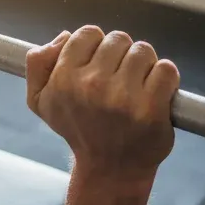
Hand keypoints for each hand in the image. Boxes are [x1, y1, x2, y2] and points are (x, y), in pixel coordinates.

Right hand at [26, 26, 179, 187]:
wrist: (110, 170)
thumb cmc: (79, 129)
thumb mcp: (41, 102)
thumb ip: (38, 64)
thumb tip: (63, 36)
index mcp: (64, 79)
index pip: (88, 33)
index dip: (97, 46)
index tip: (100, 66)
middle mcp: (91, 86)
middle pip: (118, 39)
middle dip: (122, 56)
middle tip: (120, 80)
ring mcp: (122, 97)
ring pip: (144, 51)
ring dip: (145, 66)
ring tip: (137, 88)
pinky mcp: (151, 108)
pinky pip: (166, 70)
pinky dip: (165, 80)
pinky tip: (155, 96)